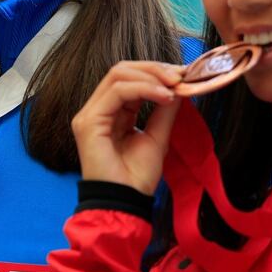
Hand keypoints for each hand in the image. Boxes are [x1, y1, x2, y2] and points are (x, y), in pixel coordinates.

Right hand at [71, 61, 184, 195]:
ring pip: (118, 75)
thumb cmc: (136, 177)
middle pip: (121, 70)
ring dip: (151, 76)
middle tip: (180, 77)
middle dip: (154, 69)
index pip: (129, 78)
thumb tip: (178, 87)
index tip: (183, 76)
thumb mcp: (158, 137)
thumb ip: (164, 111)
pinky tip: (163, 96)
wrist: (126, 202)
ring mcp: (89, 114)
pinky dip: (144, 88)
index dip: (155, 72)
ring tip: (174, 87)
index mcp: (111, 112)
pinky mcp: (89, 121)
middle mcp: (97, 109)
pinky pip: (117, 92)